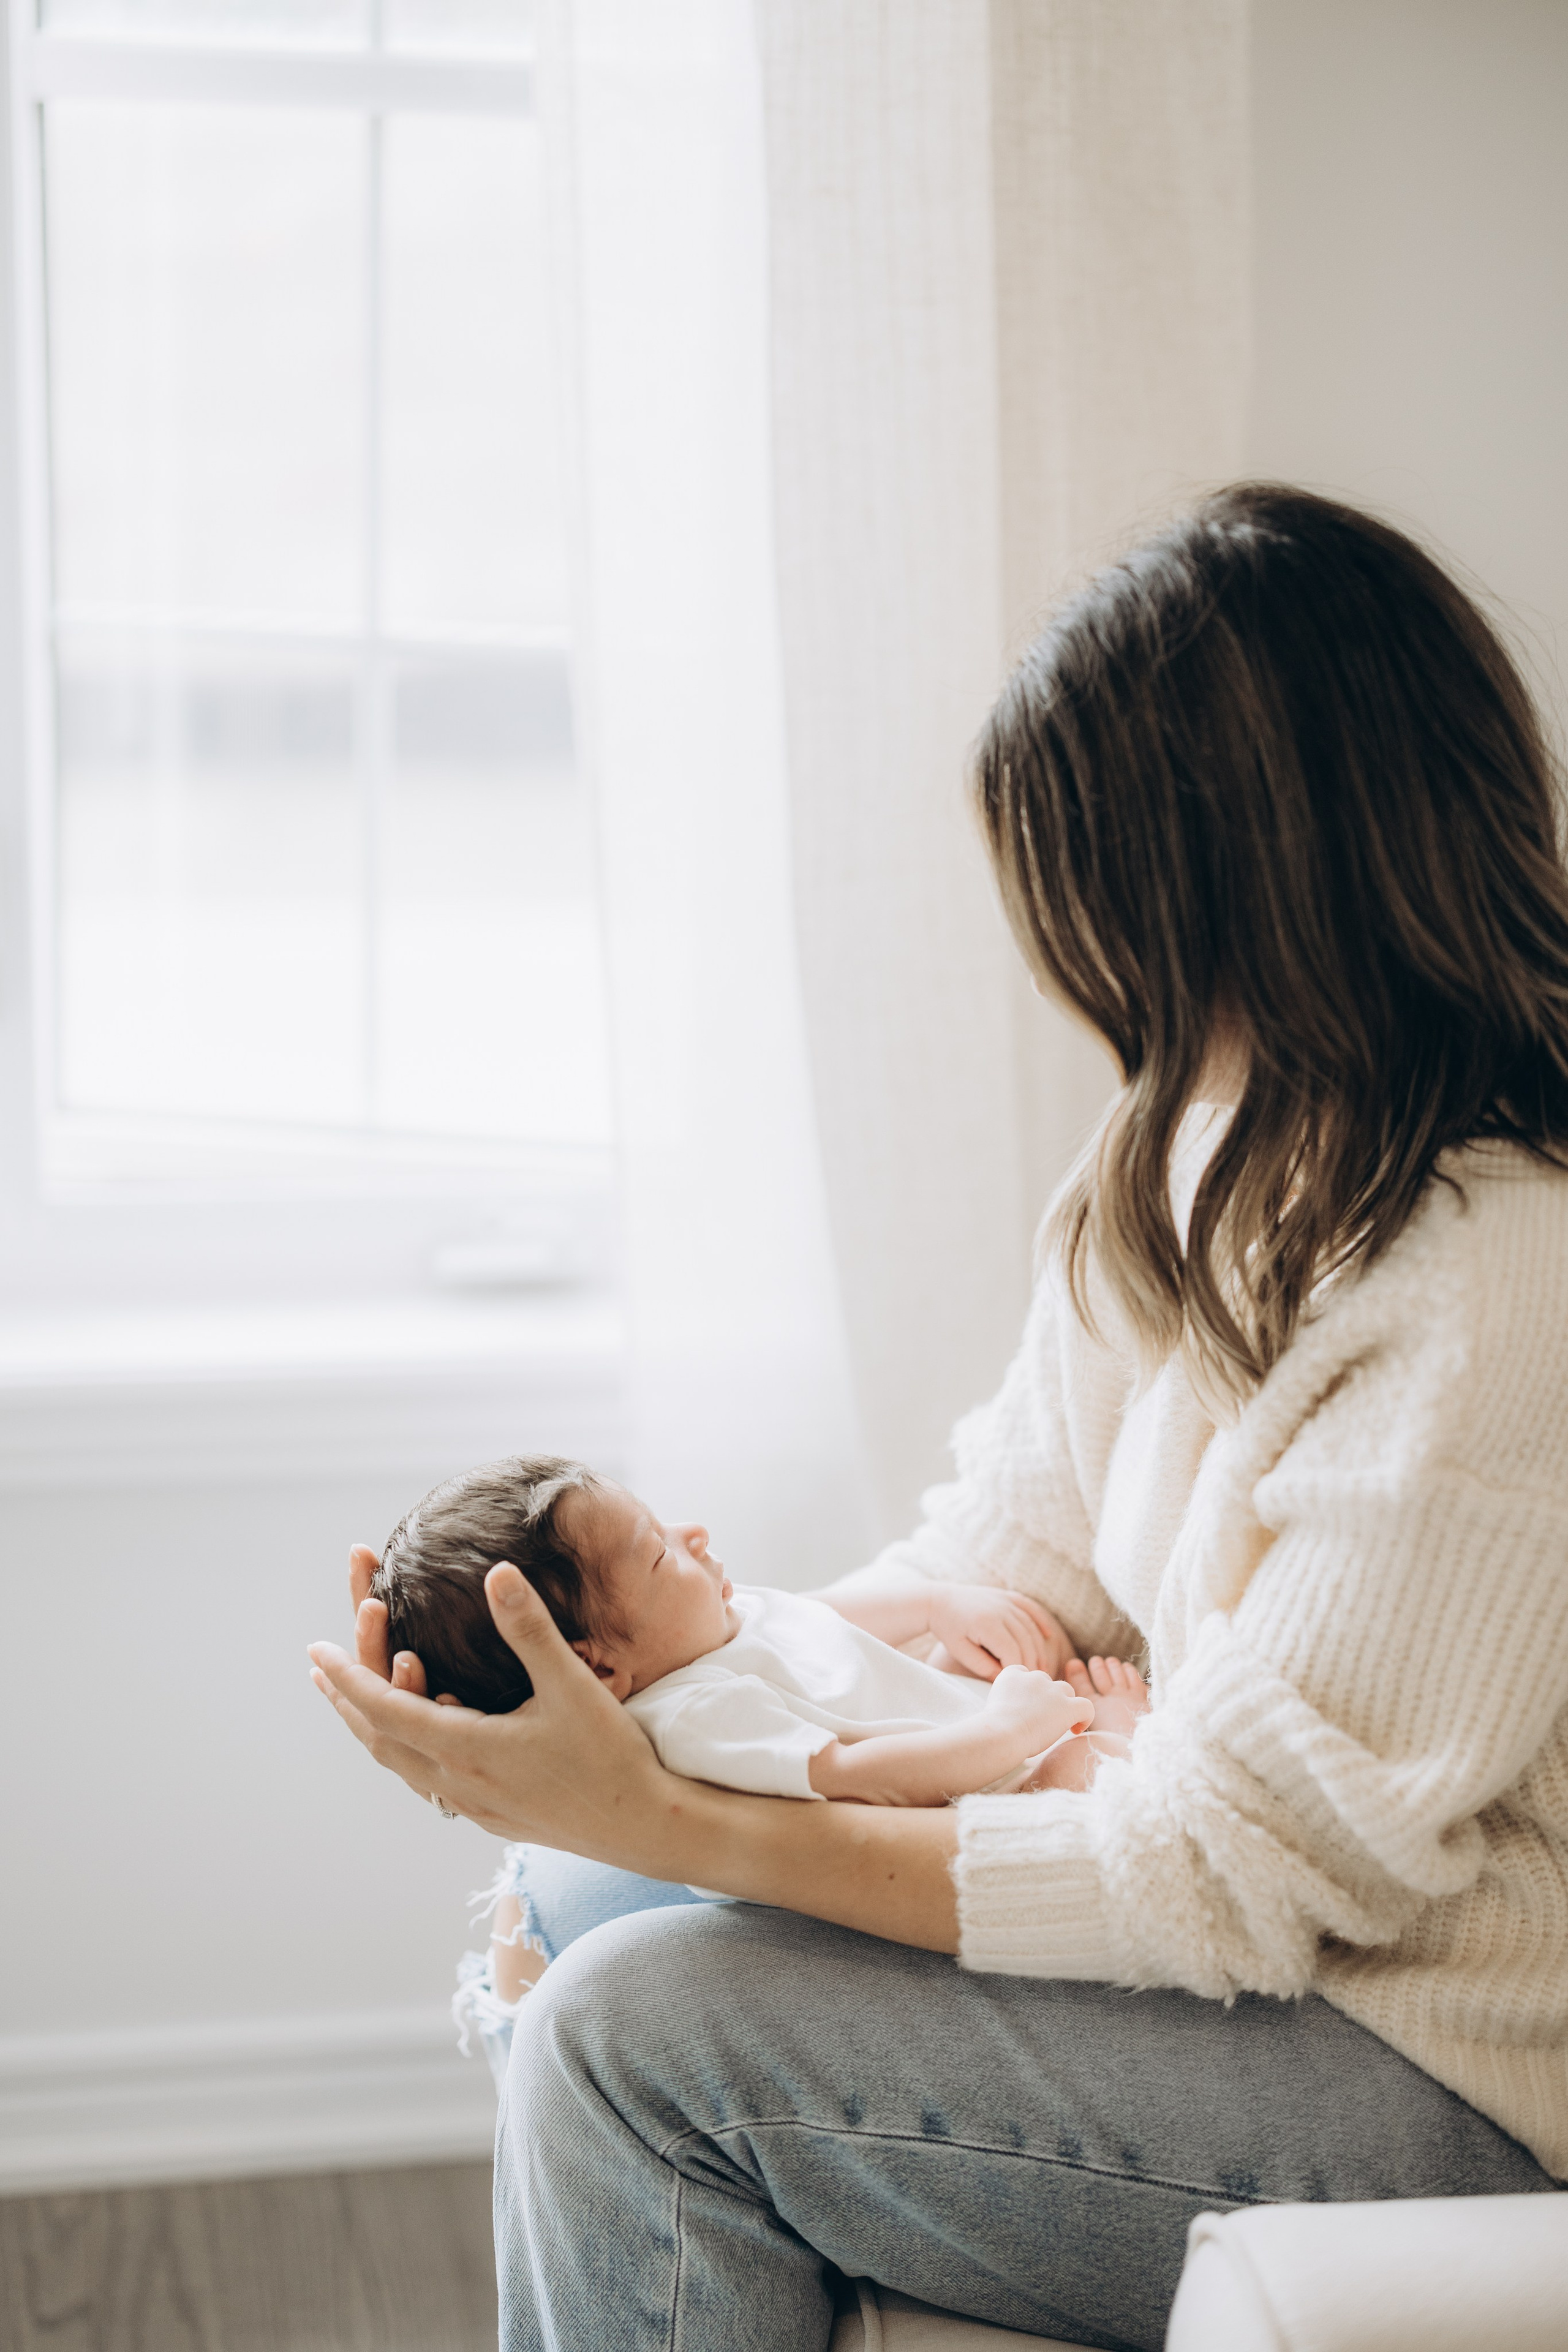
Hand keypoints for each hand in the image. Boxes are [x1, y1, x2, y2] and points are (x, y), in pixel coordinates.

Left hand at [309, 1561, 673, 1852]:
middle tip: (320, 1669)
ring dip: (374, 1725)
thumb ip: (530, 1628)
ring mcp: (473, 1803)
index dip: (347, 1678)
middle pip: (380, 1739)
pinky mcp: (492, 1812)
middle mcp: (458, 1782)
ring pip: (403, 1763)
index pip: (385, 1709)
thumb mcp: (571, 1685)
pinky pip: (430, 1778)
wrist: (643, 1828)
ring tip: (355, 1700)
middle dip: (346, 1701)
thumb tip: (497, 1572)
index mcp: (466, 1749)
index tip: (317, 1652)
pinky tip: (426, 1732)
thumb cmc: (610, 1758)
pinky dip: (409, 1747)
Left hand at [924, 1583, 1073, 1679]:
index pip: (1012, 1652)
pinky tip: (1048, 1635)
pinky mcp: (1006, 1595)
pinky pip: (1030, 1607)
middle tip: (1035, 1681)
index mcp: (987, 1623)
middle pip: (1025, 1640)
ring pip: (1030, 1626)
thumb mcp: (960, 1651)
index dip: (1017, 1669)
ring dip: (1038, 1647)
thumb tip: (1004, 1678)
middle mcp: (1000, 1609)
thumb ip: (982, 1666)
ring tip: (1041, 1667)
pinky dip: (1040, 1621)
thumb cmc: (948, 1629)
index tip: (1017, 1683)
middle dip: (1031, 1662)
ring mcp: (1005, 1600)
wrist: (939, 1601)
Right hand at [982, 1663, 1093, 1751]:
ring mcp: (1052, 1690)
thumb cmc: (993, 1727)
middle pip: (1047, 1682)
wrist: (1002, 1733)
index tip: (1026, 1706)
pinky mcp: (1067, 1707)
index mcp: (1012, 1674)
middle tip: (1039, 1720)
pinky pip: (1085, 1706)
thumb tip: (1012, 1712)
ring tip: (1057, 1724)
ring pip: (1066, 1691)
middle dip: (1045, 1698)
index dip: (1028, 1690)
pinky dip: (1084, 1717)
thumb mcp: (992, 1705)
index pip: (1024, 1674)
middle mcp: (1034, 1677)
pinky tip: (1076, 1728)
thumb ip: (1005, 1700)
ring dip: (1063, 1705)